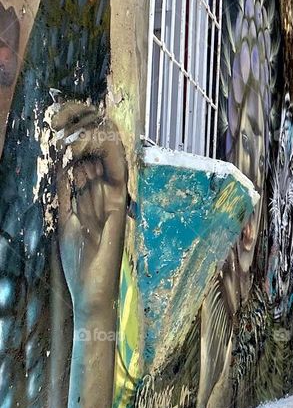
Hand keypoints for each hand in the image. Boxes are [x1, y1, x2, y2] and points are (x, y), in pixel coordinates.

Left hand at [51, 102, 126, 314]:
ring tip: (76, 123)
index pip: (88, 157)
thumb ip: (64, 195)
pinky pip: (117, 176)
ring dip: (92, 137)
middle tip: (68, 114)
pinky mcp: (118, 209)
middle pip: (100, 151)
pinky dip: (107, 156)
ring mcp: (114, 200)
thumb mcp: (64, 221)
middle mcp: (106, 194)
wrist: (92, 293)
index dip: (78, 136)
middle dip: (85, 128)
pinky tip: (87, 144)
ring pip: (110, 157)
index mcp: (92, 196)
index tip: (62, 119)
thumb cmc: (80, 264)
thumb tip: (59, 167)